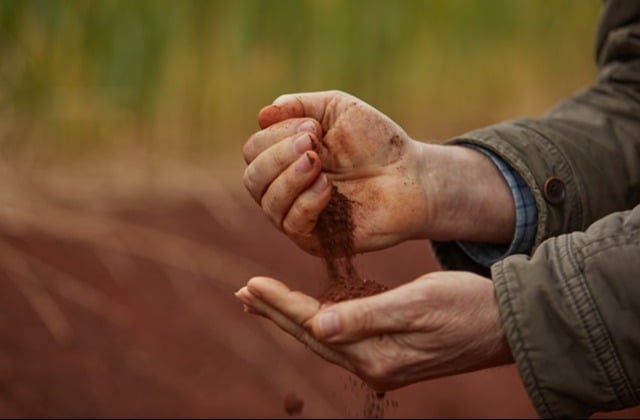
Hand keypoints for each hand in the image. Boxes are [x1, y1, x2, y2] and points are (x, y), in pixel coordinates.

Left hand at [235, 272, 513, 391]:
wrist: (506, 323)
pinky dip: (317, 320)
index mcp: (375, 355)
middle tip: (243, 293)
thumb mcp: (418, 305)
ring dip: (291, 317)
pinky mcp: (389, 352)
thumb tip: (319, 327)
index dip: (280, 304)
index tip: (250, 283)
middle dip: (275, 313)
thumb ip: (367, 317)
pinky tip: (308, 312)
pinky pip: (341, 336)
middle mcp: (372, 365)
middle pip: (310, 335)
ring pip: (323, 336)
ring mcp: (380, 362)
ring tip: (262, 301)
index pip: (313, 326)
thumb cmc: (466, 307)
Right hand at [242, 90, 515, 254]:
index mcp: (286, 158)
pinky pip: (291, 224)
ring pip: (267, 202)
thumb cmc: (377, 142)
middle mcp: (286, 188)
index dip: (274, 136)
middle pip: (253, 178)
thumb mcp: (338, 110)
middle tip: (312, 145)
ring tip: (318, 162)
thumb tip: (263, 114)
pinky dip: (305, 201)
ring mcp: (299, 215)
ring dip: (289, 177)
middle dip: (277, 156)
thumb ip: (300, 105)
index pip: (254, 150)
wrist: (413, 176)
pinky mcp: (317, 239)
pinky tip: (327, 187)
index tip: (313, 127)